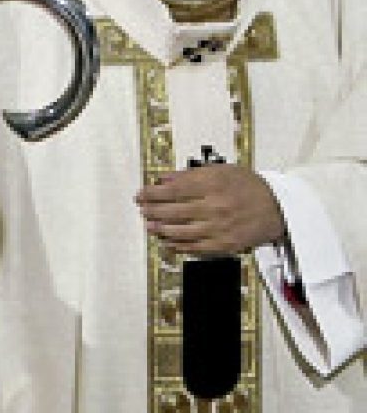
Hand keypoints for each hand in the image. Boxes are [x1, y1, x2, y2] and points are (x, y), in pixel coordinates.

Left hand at [134, 164, 285, 254]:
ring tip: (149, 226)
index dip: (152, 194)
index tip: (140, 194)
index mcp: (212, 184)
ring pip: (180, 231)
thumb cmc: (247, 185)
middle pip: (173, 211)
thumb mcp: (221, 170)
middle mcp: (214, 206)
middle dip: (152, 211)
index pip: (173, 190)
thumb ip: (191, 175)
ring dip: (160, 229)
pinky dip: (178, 245)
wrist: (278, 208)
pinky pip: (195, 247)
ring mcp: (219, 228)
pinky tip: (167, 242)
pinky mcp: (224, 245)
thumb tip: (163, 179)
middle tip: (142, 210)